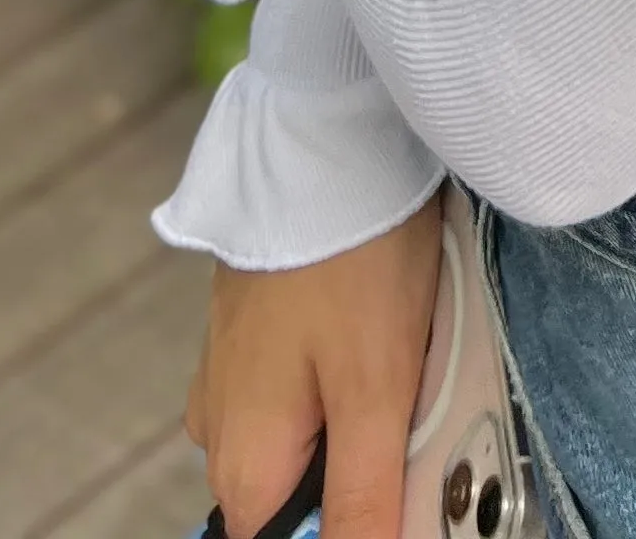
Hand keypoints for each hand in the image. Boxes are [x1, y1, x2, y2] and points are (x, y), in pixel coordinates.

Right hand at [186, 194, 443, 538]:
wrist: (327, 136)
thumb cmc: (352, 261)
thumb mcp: (374, 390)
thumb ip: (363, 497)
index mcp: (243, 464)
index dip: (350, 527)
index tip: (396, 477)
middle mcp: (221, 430)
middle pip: (297, 495)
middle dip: (362, 471)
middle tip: (414, 407)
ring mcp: (233, 376)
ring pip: (303, 437)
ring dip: (358, 420)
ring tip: (407, 354)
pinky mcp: (254, 331)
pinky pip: (300, 384)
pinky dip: (343, 374)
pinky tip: (383, 325)